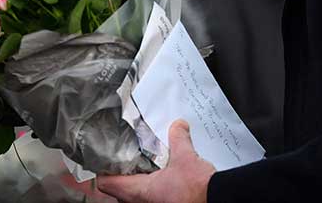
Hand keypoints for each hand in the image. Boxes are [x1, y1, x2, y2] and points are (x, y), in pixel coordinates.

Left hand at [97, 121, 214, 202]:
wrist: (219, 201)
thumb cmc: (198, 188)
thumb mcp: (185, 157)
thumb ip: (178, 138)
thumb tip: (177, 125)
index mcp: (140, 191)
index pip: (107, 184)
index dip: (102, 171)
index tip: (102, 160)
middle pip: (119, 193)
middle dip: (120, 178)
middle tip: (123, 161)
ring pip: (134, 198)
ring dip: (136, 185)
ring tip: (141, 167)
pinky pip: (150, 199)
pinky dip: (151, 190)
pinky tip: (161, 178)